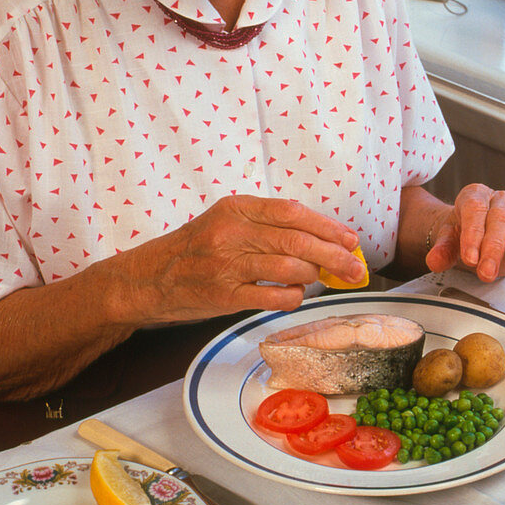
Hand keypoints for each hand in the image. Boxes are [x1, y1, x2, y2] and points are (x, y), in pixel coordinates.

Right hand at [130, 194, 365, 321]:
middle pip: (297, 241)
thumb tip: (319, 235)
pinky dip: (293, 297)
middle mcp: (232, 232)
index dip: (327, 226)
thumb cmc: (196, 248)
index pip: (293, 212)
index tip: (350, 239)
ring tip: (321, 279)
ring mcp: (227, 265)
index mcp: (237, 208)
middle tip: (355, 268)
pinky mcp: (224, 296)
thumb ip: (266, 224)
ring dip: (314, 276)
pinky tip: (295, 294)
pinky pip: (272, 297)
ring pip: (289, 268)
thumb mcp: (227, 220)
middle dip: (334, 255)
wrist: (149, 278)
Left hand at [424, 184, 504, 281]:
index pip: (476, 209)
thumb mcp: (447, 239)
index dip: (473, 233)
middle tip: (485, 271)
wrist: (470, 237)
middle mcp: (501, 202)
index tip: (469, 257)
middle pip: (501, 217)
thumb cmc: (461, 234)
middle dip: (493, 246)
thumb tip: (435, 261)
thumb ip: (442, 249)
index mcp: (476, 197)